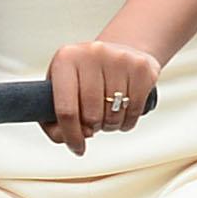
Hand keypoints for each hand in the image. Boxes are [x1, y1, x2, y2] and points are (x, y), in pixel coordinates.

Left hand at [41, 39, 161, 151]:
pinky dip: (128, 121)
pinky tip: (123, 112)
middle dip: (92, 127)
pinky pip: (135, 110)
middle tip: (94, 122)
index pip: (65, 109)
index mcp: (65, 59)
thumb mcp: (63, 89)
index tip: (77, 148)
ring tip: (108, 114)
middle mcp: (91, 53)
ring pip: (114, 115)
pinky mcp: (141, 67)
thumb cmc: (86, 76)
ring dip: (111, 125)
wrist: (122, 49)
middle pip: (91, 115)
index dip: (70, 135)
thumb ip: (54, 121)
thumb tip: (74, 139)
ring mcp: (118, 58)